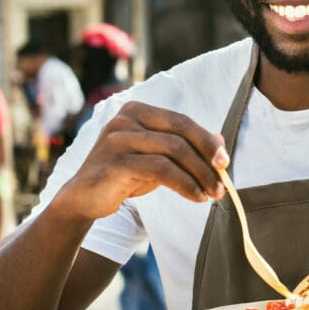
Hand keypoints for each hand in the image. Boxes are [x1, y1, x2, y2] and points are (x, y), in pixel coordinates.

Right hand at [53, 101, 227, 220]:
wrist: (83, 199)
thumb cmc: (123, 176)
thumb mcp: (155, 157)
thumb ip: (182, 147)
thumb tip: (220, 143)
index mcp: (136, 111)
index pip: (181, 121)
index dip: (206, 140)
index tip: (224, 162)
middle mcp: (125, 119)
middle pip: (180, 132)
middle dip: (207, 158)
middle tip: (223, 182)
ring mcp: (118, 138)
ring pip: (173, 151)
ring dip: (199, 175)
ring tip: (211, 194)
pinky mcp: (116, 162)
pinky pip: (160, 169)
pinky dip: (184, 184)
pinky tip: (195, 197)